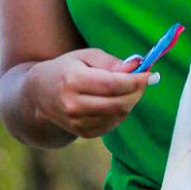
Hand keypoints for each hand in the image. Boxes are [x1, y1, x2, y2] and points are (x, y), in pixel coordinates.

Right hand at [32, 47, 157, 139]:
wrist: (39, 96)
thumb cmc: (66, 70)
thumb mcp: (84, 56)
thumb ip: (111, 62)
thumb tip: (137, 66)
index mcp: (72, 81)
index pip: (112, 84)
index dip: (136, 81)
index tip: (151, 74)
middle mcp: (73, 104)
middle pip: (119, 103)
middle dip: (137, 91)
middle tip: (144, 81)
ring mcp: (77, 122)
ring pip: (119, 115)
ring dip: (130, 101)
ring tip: (128, 89)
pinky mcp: (83, 133)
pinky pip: (113, 124)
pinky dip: (121, 112)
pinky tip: (115, 101)